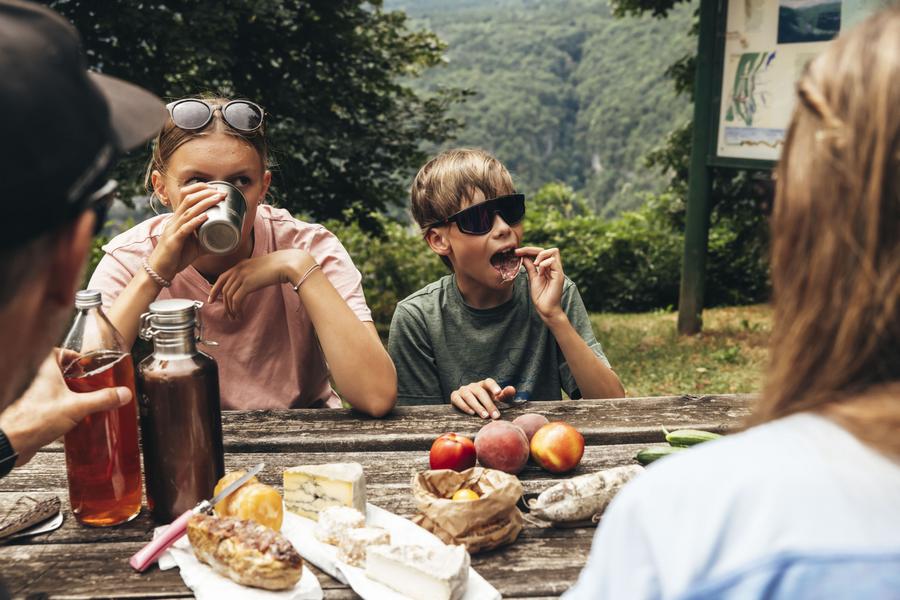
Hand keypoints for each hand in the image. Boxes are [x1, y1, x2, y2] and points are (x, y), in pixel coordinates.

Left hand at [0, 351, 130, 466]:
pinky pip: (48, 404)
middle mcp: (35, 378)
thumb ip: (102, 399)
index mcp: (44, 368)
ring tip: (83, 401)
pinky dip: (60, 408)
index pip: (60, 352)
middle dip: (75, 377)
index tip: (86, 364)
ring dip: (67, 393)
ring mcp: (31, 395)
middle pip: (58, 371)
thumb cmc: (32, 419)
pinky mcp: (31, 411)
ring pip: (53, 388)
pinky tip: (71, 418)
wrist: (12, 442)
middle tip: (89, 383)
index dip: (74, 356)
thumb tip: (121, 394)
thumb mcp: (77, 407)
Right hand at [149, 183, 226, 280]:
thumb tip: (225, 239)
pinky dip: (196, 221)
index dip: (200, 189)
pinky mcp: (173, 241)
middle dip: (205, 193)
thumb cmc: (176, 256)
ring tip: (218, 199)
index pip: (185, 196)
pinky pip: (184, 229)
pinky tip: (206, 217)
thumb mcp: (193, 243)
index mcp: (178, 218)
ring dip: (204, 203)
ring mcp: (173, 230)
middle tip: (221, 193)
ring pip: (188, 211)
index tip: (216, 188)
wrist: (160, 270)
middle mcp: (174, 220)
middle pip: (188, 199)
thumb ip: (205, 238)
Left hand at [208, 249, 316, 318]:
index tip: (211, 298)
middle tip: (227, 314)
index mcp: (241, 265)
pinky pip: (236, 300)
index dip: (215, 289)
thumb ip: (253, 273)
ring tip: (235, 317)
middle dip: (224, 304)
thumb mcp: (261, 267)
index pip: (222, 278)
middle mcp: (238, 269)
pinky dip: (236, 309)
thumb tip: (251, 282)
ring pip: (229, 296)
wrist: (286, 264)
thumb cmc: (279, 266)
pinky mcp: (247, 284)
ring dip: (230, 309)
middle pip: (224, 289)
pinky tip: (240, 314)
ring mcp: (242, 276)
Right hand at [450, 379, 515, 418]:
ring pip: (469, 396)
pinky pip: (458, 400)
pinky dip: (464, 406)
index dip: (493, 386)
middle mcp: (473, 386)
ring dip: (477, 406)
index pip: (488, 382)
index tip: (499, 393)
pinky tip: (471, 413)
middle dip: (489, 404)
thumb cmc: (487, 404)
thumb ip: (505, 395)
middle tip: (496, 416)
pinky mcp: (454, 396)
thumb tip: (512, 389)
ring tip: (485, 416)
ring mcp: (463, 390)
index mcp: (484, 385)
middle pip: (480, 392)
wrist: (468, 409)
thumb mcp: (497, 400)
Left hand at [517, 246, 564, 320]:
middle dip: (531, 249)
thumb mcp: (532, 278)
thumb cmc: (540, 296)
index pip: (541, 252)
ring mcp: (557, 271)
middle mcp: (554, 267)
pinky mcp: (559, 275)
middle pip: (546, 249)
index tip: (516, 252)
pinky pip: (553, 262)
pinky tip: (539, 271)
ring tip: (534, 265)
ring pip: (553, 251)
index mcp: (547, 268)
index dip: (528, 250)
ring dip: (540, 255)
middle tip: (519, 253)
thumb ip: (530, 267)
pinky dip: (543, 264)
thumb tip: (523, 256)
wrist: (546, 309)